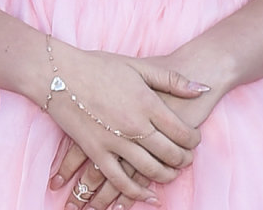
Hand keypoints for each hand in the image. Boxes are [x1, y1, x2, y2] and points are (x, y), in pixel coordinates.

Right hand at [40, 45, 207, 206]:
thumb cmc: (100, 66)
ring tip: (171, 173)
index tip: (195, 140)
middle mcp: (134, 125)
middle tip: (187, 159)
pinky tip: (147, 195)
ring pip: (149, 170)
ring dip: (165, 176)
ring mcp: (114, 141)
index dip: (194, 141)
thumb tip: (203, 89)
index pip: (182, 132)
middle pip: (170, 154)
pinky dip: (136, 192)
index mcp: (147, 103)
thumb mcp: (139, 66)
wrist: (59, 74)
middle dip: (183, 160)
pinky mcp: (96, 152)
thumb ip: (173, 79)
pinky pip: (119, 180)